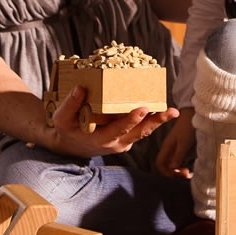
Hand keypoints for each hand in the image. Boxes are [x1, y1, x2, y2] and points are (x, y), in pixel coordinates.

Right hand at [49, 85, 179, 157]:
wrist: (71, 147)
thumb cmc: (67, 130)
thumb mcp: (62, 119)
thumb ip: (71, 104)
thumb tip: (81, 87)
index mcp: (101, 140)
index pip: (119, 130)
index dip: (131, 120)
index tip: (143, 109)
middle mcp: (116, 143)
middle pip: (140, 133)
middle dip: (157, 122)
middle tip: (171, 112)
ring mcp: (124, 142)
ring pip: (144, 132)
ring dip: (159, 121)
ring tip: (173, 111)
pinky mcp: (127, 138)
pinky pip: (141, 129)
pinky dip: (151, 120)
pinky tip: (161, 108)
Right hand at [156, 111, 194, 177]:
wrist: (194, 113)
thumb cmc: (188, 125)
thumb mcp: (184, 142)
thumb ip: (178, 155)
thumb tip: (172, 168)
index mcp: (166, 147)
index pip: (160, 164)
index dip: (166, 172)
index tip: (178, 174)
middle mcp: (169, 148)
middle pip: (166, 166)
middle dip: (174, 173)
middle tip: (186, 174)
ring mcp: (175, 147)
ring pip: (173, 163)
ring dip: (179, 170)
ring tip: (189, 172)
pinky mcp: (181, 146)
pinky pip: (179, 159)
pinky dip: (183, 164)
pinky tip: (190, 166)